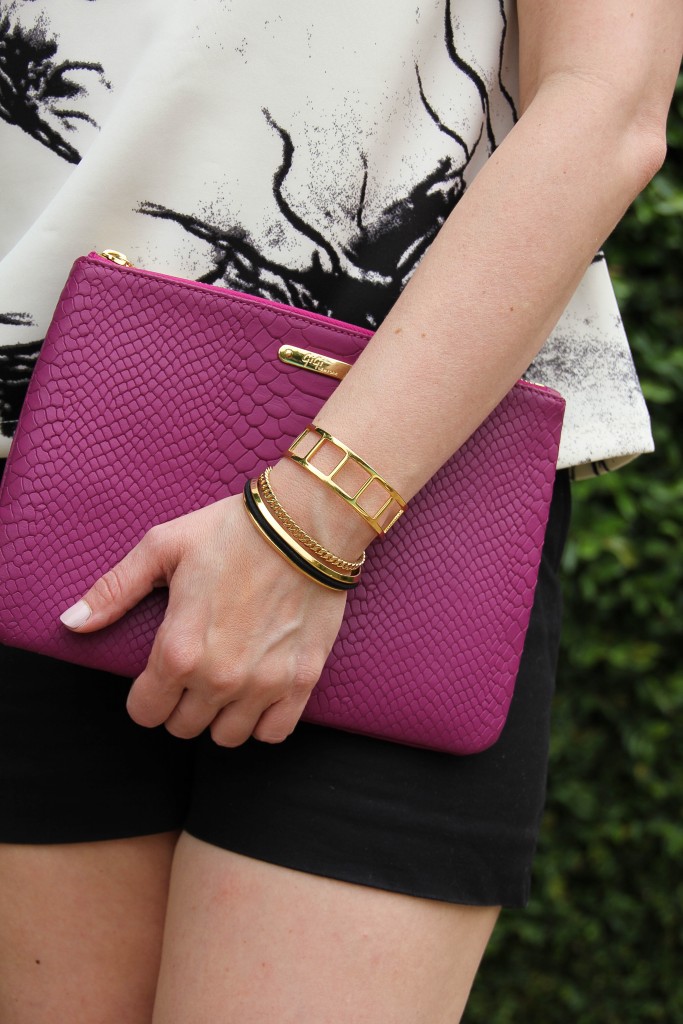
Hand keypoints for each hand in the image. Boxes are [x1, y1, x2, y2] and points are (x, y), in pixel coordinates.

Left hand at [58, 492, 347, 745]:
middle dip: (180, 703)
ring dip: (219, 716)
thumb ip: (114, 591)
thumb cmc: (231, 531)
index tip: (157, 675)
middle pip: (183, 726)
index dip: (145, 695)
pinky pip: (274, 732)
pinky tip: (257, 695)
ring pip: (227, 736)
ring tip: (223, 684)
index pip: (145, 712)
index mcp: (179, 650)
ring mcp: (263, 683)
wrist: (305, 523)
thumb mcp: (162, 548)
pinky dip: (262, 722)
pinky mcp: (301, 680)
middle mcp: (219, 678)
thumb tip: (70, 624)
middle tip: (192, 671)